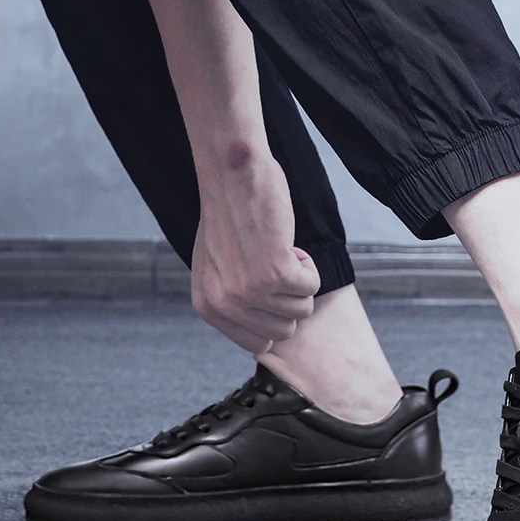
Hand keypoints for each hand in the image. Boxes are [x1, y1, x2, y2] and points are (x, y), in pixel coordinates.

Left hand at [190, 156, 320, 354]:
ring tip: (276, 250)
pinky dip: (308, 264)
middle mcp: (224, 305)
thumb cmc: (229, 215)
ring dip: (299, 279)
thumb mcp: (217, 269)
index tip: (267, 289)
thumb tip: (265, 339)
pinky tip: (285, 243)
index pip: (258, 344)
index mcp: (208, 307)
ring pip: (302, 309)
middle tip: (272, 266)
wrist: (232, 176)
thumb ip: (234, 304)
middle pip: (284, 332)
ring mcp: (249, 292)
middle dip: (289, 300)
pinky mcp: (275, 274)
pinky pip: (311, 286)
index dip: (273, 317)